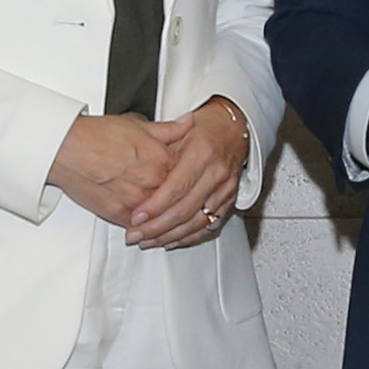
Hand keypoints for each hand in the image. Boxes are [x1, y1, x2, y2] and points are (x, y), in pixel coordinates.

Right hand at [49, 114, 180, 226]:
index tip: (188, 177)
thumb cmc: (96, 136)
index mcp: (161, 159)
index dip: (188, 176)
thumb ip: (169, 129)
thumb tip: (189, 122)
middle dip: (180, 200)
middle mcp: (152, 181)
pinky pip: (140, 227)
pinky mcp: (120, 215)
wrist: (66, 149)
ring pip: (161, 216)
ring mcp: (137, 201)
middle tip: (182, 200)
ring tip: (168, 217)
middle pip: (177, 198)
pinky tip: (147, 224)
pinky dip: (145, 228)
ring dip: (166, 218)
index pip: (188, 174)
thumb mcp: (137, 125)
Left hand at [129, 97, 249, 248]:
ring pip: (197, 223)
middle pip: (185, 210)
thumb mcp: (178, 130)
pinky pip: (209, 226)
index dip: (155, 207)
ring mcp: (225, 189)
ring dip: (170, 236)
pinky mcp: (230, 201)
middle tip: (136, 234)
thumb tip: (134, 170)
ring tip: (148, 241)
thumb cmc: (204, 129)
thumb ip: (157, 150)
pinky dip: (189, 237)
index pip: (176, 188)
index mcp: (202, 153)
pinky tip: (171, 241)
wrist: (234, 128)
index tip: (136, 217)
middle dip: (157, 227)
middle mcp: (216, 173)